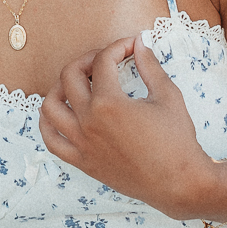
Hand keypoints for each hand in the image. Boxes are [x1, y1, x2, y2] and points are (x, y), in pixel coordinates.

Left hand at [38, 34, 225, 220]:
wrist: (179, 183)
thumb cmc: (177, 141)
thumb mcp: (168, 96)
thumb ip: (150, 67)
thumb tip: (140, 44)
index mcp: (109, 103)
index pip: (104, 61)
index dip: (119, 47)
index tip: (133, 45)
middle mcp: (88, 121)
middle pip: (70, 76)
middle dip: (88, 59)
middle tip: (106, 59)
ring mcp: (81, 143)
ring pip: (50, 106)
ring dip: (60, 86)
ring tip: (79, 82)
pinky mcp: (82, 161)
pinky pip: (52, 140)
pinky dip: (48, 123)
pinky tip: (58, 112)